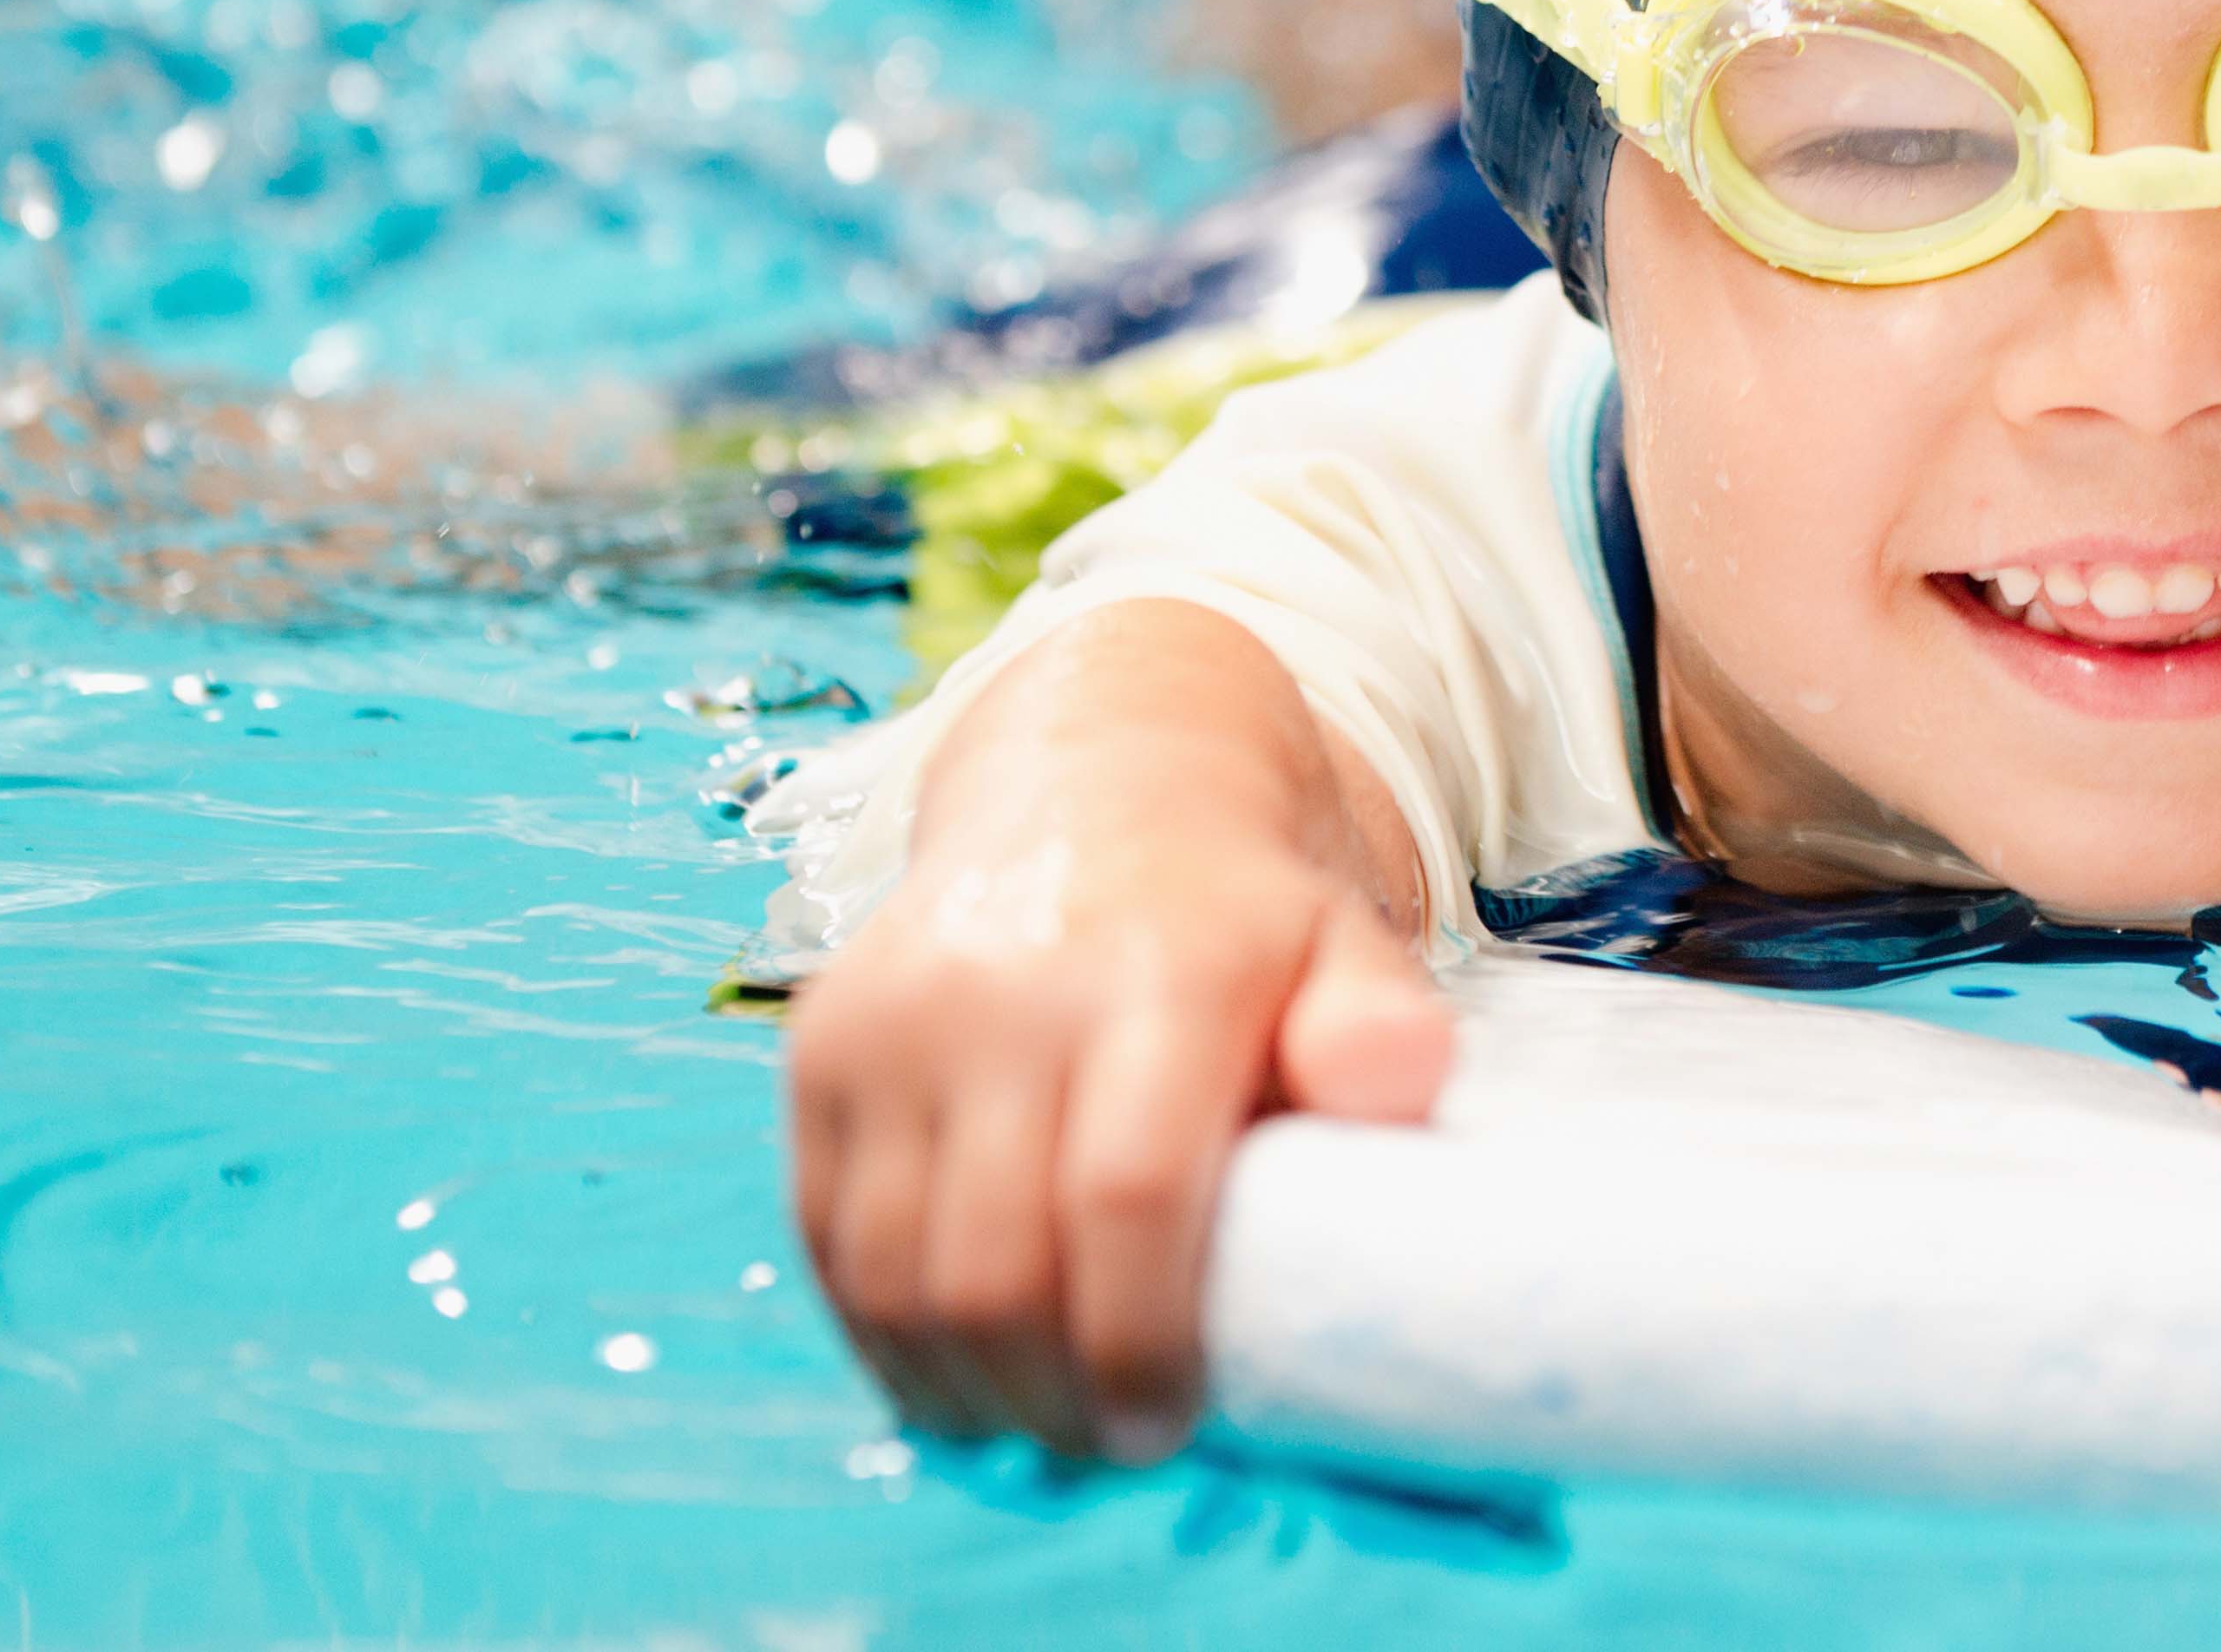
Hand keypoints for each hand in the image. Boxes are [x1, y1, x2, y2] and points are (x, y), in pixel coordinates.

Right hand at [784, 610, 1453, 1461]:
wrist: (1099, 776)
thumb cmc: (1247, 911)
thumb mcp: (1346, 942)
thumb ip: (1381, 1023)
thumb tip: (1401, 1089)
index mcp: (1161, 972)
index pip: (1126, 1196)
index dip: (1141, 1341)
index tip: (1173, 1424)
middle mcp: (1006, 991)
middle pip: (993, 1268)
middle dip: (1047, 1396)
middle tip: (1107, 1445)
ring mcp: (894, 1019)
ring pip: (892, 1278)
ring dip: (960, 1387)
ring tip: (1035, 1425)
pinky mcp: (819, 1047)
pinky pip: (827, 1241)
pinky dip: (884, 1337)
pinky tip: (953, 1375)